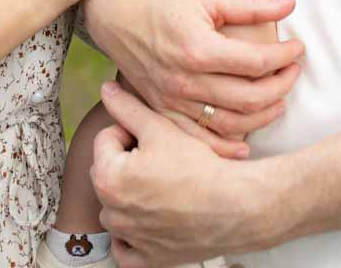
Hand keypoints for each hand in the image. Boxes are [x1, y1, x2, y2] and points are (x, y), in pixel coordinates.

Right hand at [83, 0, 303, 140]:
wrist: (113, 12)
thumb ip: (249, 5)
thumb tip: (290, 5)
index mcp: (198, 49)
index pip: (256, 63)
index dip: (284, 57)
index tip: (298, 49)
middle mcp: (185, 80)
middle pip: (248, 98)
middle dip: (281, 87)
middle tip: (294, 72)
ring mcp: (172, 100)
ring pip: (229, 124)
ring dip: (262, 116)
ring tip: (279, 101)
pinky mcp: (163, 110)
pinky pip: (199, 139)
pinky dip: (225, 147)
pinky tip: (246, 143)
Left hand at [92, 82, 268, 267]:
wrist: (235, 205)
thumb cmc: (198, 165)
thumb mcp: (160, 127)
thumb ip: (127, 107)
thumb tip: (105, 90)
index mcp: (108, 177)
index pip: (105, 140)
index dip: (130, 131)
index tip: (155, 138)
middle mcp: (112, 212)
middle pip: (108, 173)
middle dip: (127, 162)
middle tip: (160, 158)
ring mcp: (129, 239)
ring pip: (116, 207)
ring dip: (130, 195)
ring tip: (162, 184)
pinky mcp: (146, 260)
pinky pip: (127, 248)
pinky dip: (134, 237)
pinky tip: (154, 219)